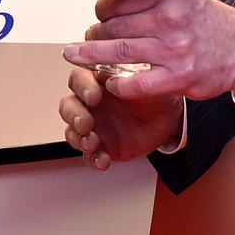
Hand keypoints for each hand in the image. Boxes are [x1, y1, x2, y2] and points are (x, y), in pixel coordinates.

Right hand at [60, 65, 181, 170]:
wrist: (166, 119)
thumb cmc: (151, 95)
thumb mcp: (142, 79)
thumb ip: (125, 76)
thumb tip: (114, 77)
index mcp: (96, 81)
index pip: (78, 79)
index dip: (82, 87)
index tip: (94, 96)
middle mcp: (89, 103)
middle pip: (68, 107)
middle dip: (74, 116)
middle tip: (86, 122)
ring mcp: (93, 126)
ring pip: (72, 132)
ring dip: (79, 138)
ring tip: (92, 142)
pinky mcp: (101, 147)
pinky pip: (89, 155)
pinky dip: (94, 159)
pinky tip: (103, 158)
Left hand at [62, 0, 234, 101]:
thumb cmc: (209, 21)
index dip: (101, 9)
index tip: (97, 15)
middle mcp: (170, 18)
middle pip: (114, 25)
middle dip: (93, 34)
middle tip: (86, 39)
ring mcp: (174, 49)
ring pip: (118, 51)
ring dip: (93, 56)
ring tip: (78, 56)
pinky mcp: (178, 77)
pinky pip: (136, 83)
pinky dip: (117, 84)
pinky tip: (110, 83)